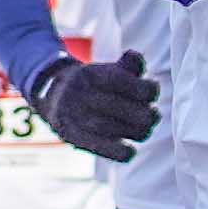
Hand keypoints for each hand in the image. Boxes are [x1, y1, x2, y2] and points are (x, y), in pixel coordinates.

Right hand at [26, 53, 161, 157]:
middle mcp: (79, 93)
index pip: (119, 80)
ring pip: (106, 127)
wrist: (55, 95)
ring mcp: (74, 115)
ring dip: (133, 131)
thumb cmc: (95, 83)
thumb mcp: (110, 69)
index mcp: (91, 74)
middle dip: (142, 113)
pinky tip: (130, 151)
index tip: (152, 92)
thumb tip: (135, 57)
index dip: (143, 88)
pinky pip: (95, 146)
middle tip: (153, 116)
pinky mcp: (72, 135)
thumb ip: (129, 65)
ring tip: (145, 128)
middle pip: (115, 106)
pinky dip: (116, 151)